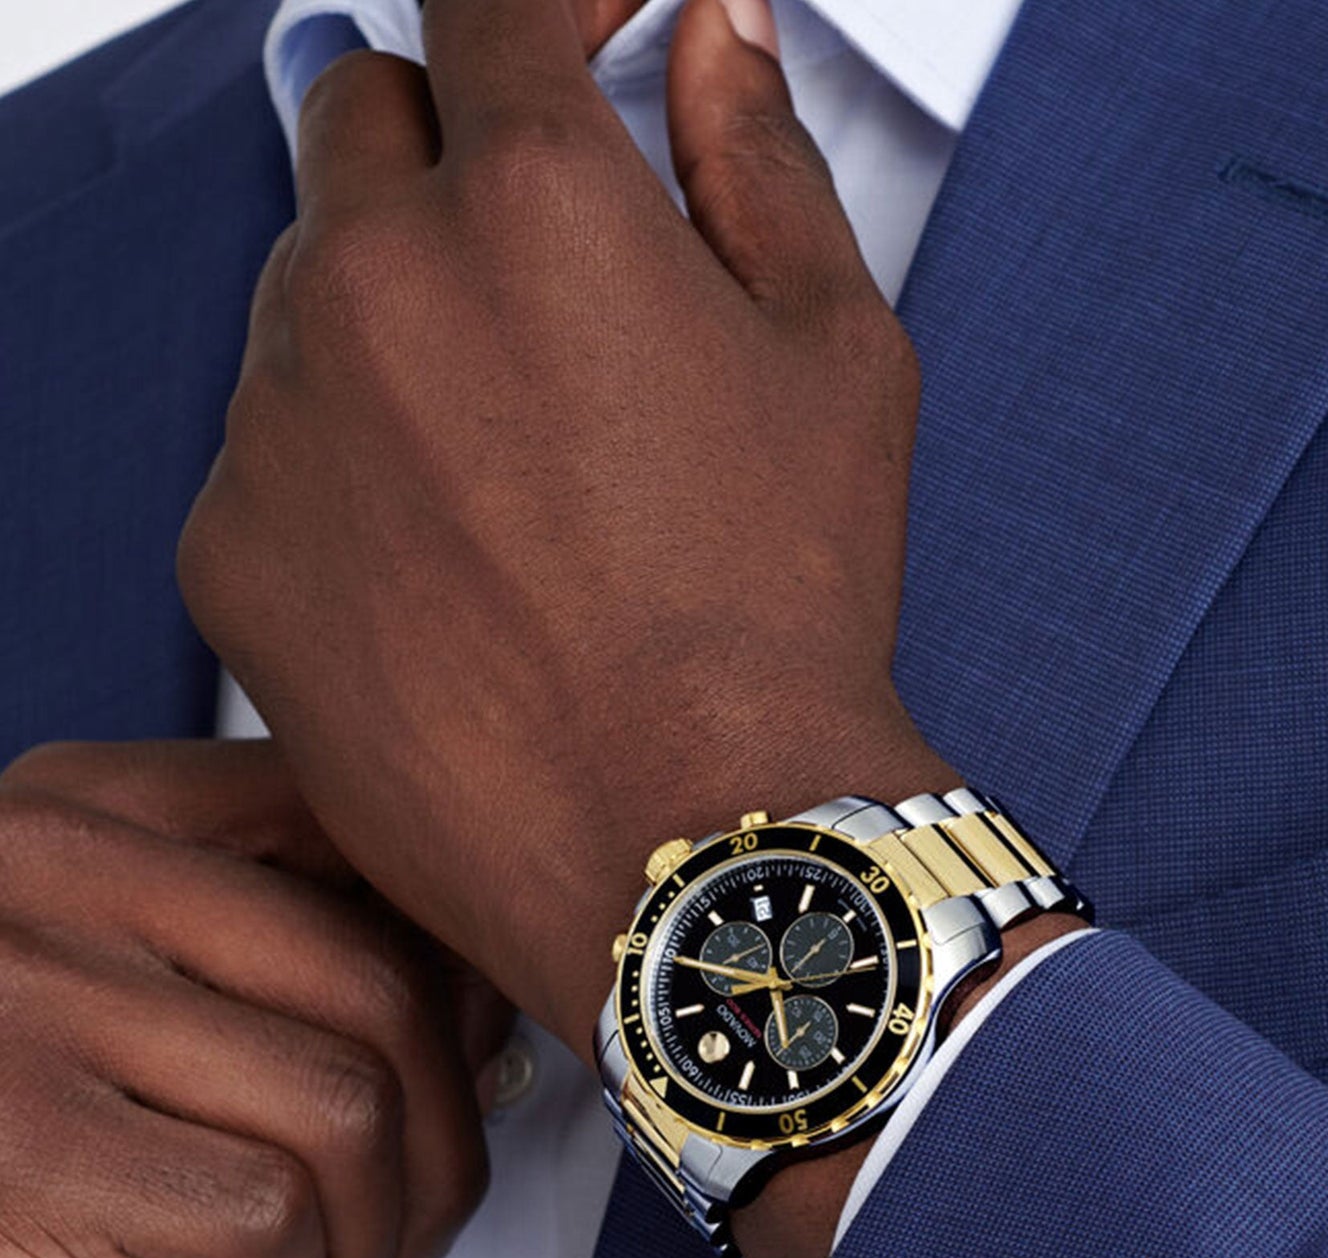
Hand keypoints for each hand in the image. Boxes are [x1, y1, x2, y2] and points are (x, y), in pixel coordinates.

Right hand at [0, 741, 506, 1257]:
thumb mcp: (149, 994)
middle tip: (411, 1229)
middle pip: (380, 984)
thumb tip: (489, 1028)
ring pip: (345, 1104)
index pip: (361, 841)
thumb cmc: (13, 1113)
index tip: (467, 1066)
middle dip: (440, 1144)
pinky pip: (265, 1210)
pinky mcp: (20, 1140)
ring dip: (366, 1236)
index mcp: (105, 803)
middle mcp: (62, 864)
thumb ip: (288, 965)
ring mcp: (31, 991)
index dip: (458, 971)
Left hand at [177, 0, 958, 1063]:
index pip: (493, 3)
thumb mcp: (833, 357)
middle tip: (539, 257)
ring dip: (393, 318)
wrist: (687, 839)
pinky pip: (264, 449)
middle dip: (450, 155)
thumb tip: (715, 43)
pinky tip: (446, 554)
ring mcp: (280, 420)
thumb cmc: (774, 618)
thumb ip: (760, 162)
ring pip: (305, 290)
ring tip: (513, 454)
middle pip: (364, 120)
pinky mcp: (229, 552)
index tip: (579, 23)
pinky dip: (338, 462)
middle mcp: (376, 285)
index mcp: (536, 204)